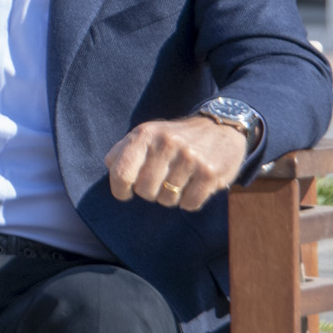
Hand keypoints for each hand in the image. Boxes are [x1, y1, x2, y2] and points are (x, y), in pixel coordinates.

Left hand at [105, 115, 247, 211]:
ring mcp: (190, 158)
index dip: (120, 190)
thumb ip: (123, 151)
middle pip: (144, 191)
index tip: (126, 192)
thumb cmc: (175, 138)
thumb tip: (111, 168)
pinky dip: (190, 201)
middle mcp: (167, 144)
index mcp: (145, 134)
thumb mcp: (146, 134)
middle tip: (161, 181)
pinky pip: (189, 204)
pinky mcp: (210, 173)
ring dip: (172, 196)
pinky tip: (194, 186)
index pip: (121, 173)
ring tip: (180, 180)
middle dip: (150, 192)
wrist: (221, 128)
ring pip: (167, 200)